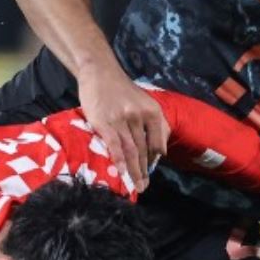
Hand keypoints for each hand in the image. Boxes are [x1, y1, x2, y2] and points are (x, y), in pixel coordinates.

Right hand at [79, 66, 169, 193]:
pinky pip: (115, 145)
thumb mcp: (144, 102)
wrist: (100, 71)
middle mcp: (139, 116)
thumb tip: (160, 151)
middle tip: (143, 187)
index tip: (148, 173)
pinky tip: (122, 172)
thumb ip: (153, 124)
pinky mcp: (105, 122)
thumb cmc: (121, 89)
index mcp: (152, 111)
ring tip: (135, 186)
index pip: (156, 142)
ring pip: (130, 150)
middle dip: (144, 171)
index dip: (152, 160)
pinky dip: (119, 160)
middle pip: (143, 149)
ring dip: (134, 171)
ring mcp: (122, 119)